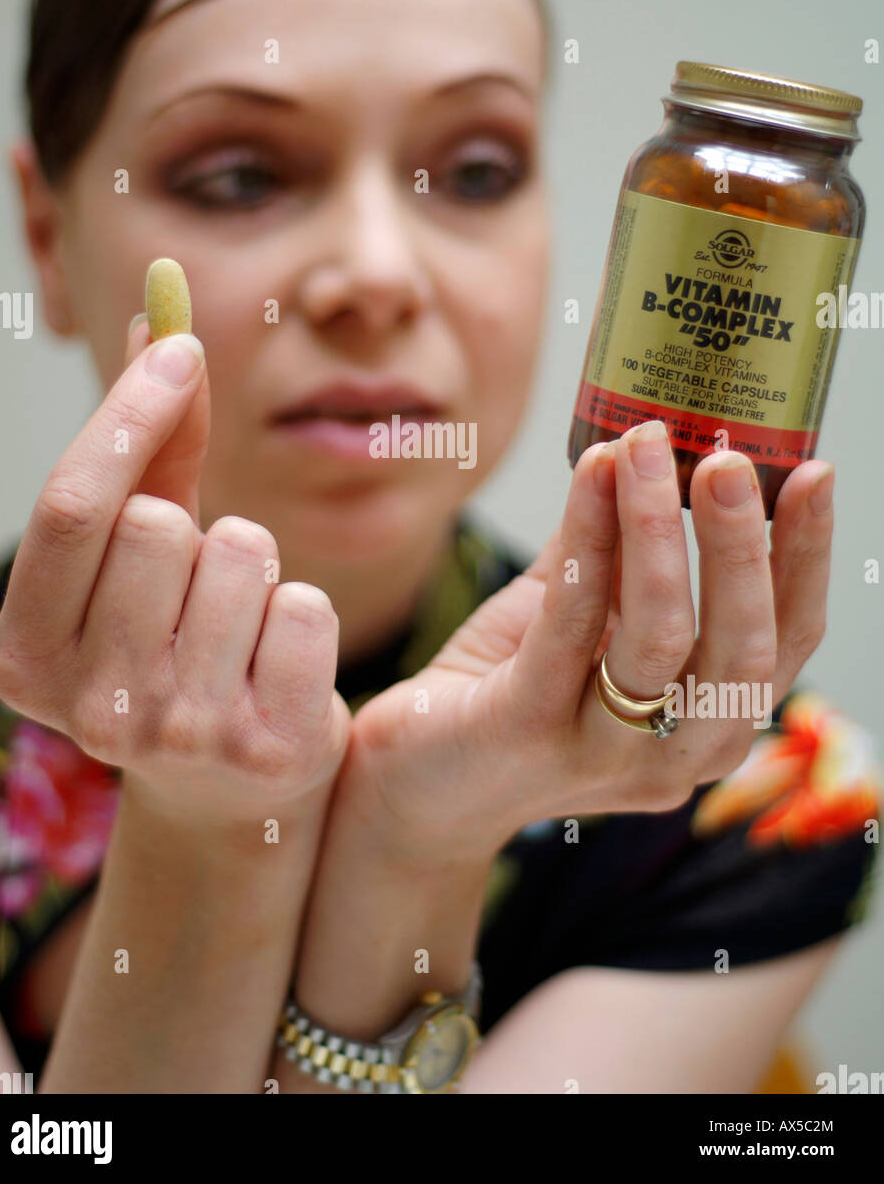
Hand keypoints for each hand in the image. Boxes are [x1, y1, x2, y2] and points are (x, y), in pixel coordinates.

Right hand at [0, 316, 349, 828]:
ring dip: (253, 568)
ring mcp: (179, 734)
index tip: (178, 346)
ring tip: (238, 627)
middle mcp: (91, 706)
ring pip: (239, 552)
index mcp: (31, 656)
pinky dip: (303, 614)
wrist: (232, 790)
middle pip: (157, 524)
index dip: (127, 412)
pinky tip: (279, 664)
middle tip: (194, 588)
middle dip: (192, 525)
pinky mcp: (266, 746)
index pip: (73, 507)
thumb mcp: (144, 555)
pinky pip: (306, 607)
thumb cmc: (179, 644)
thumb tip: (156, 320)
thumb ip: (148, 446)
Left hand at [346, 423, 833, 863]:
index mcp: (705, 724)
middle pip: (742, 651)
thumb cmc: (505, 688)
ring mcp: (601, 754)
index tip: (814, 473)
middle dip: (742, 545)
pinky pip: (570, 626)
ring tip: (647, 447)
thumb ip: (618, 551)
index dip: (805, 558)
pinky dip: (589, 541)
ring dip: (658, 530)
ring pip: (662, 639)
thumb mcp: (578, 615)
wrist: (414, 782)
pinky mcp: (527, 731)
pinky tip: (591, 476)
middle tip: (728, 459)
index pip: (784, 644)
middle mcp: (671, 754)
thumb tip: (650, 447)